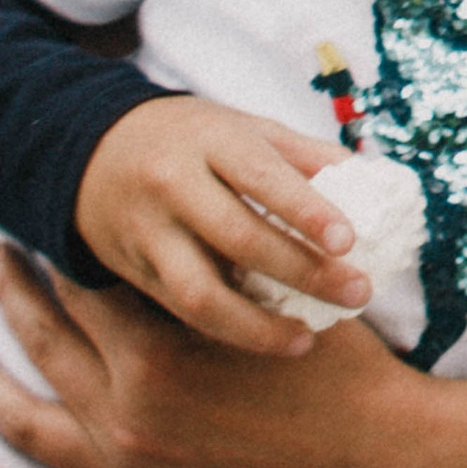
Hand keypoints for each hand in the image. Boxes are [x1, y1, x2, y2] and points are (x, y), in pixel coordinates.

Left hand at [0, 244, 466, 467]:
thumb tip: (185, 234)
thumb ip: (222, 273)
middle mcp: (126, 413)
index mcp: (161, 353)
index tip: (55, 229)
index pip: (91, 288)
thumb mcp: (279, 303)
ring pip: (28, 420)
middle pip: (48, 337)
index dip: (71, 252)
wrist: (380, 457)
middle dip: (18, 289)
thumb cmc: (341, 370)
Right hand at [73, 94, 369, 355]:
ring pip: (199, 292)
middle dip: (302, 272)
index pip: (261, 176)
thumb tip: (373, 177)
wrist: (92, 152)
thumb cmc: (192, 139)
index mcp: (211, 141)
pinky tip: (267, 339)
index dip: (306, 210)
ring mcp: (148, 233)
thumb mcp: (244, 127)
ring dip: (256, 326)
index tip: (349, 240)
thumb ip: (303, 153)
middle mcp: (174, 186)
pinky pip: (181, 310)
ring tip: (306, 339)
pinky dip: (226, 330)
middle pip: (239, 238)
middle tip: (358, 294)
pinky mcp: (133, 273)